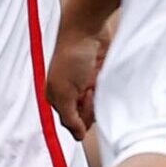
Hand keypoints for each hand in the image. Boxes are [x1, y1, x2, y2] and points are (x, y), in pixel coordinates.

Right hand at [47, 23, 105, 138]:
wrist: (87, 30)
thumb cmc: (72, 55)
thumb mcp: (64, 91)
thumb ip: (69, 117)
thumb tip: (78, 136)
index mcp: (57, 98)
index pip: (71, 124)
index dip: (80, 118)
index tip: (84, 101)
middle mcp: (71, 95)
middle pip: (85, 118)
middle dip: (91, 108)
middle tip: (89, 90)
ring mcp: (86, 87)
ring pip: (98, 108)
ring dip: (100, 98)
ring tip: (95, 81)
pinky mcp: (100, 80)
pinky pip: (107, 96)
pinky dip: (108, 91)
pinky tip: (103, 79)